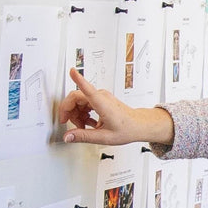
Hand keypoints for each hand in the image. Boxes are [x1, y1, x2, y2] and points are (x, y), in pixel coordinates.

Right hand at [58, 69, 174, 145]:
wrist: (138, 125)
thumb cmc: (127, 128)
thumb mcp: (104, 136)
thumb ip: (84, 136)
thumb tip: (68, 136)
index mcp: (102, 103)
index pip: (87, 89)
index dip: (78, 79)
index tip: (72, 71)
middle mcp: (101, 96)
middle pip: (75, 97)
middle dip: (69, 112)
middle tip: (72, 124)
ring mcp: (101, 97)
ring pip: (78, 101)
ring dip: (76, 114)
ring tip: (83, 127)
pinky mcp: (101, 99)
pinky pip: (84, 103)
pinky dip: (82, 113)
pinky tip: (88, 123)